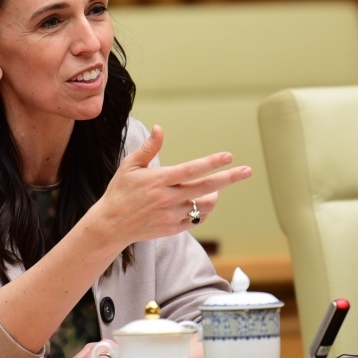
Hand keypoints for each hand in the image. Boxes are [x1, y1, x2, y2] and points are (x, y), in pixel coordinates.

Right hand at [95, 125, 251, 247]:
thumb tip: (160, 128)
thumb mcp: (130, 166)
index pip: (191, 169)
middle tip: (247, 171)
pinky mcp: (173, 228)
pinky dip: (202, 211)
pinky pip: (196, 219)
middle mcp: (168, 198)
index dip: (211, 163)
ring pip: (204, 205)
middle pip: (206, 187)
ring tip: (216, 190)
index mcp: (159, 180)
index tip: (228, 156)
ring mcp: (171, 215)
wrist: (111, 225)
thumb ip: (148, 148)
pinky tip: (201, 203)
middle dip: (229, 178)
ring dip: (214, 196)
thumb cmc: (120, 191)